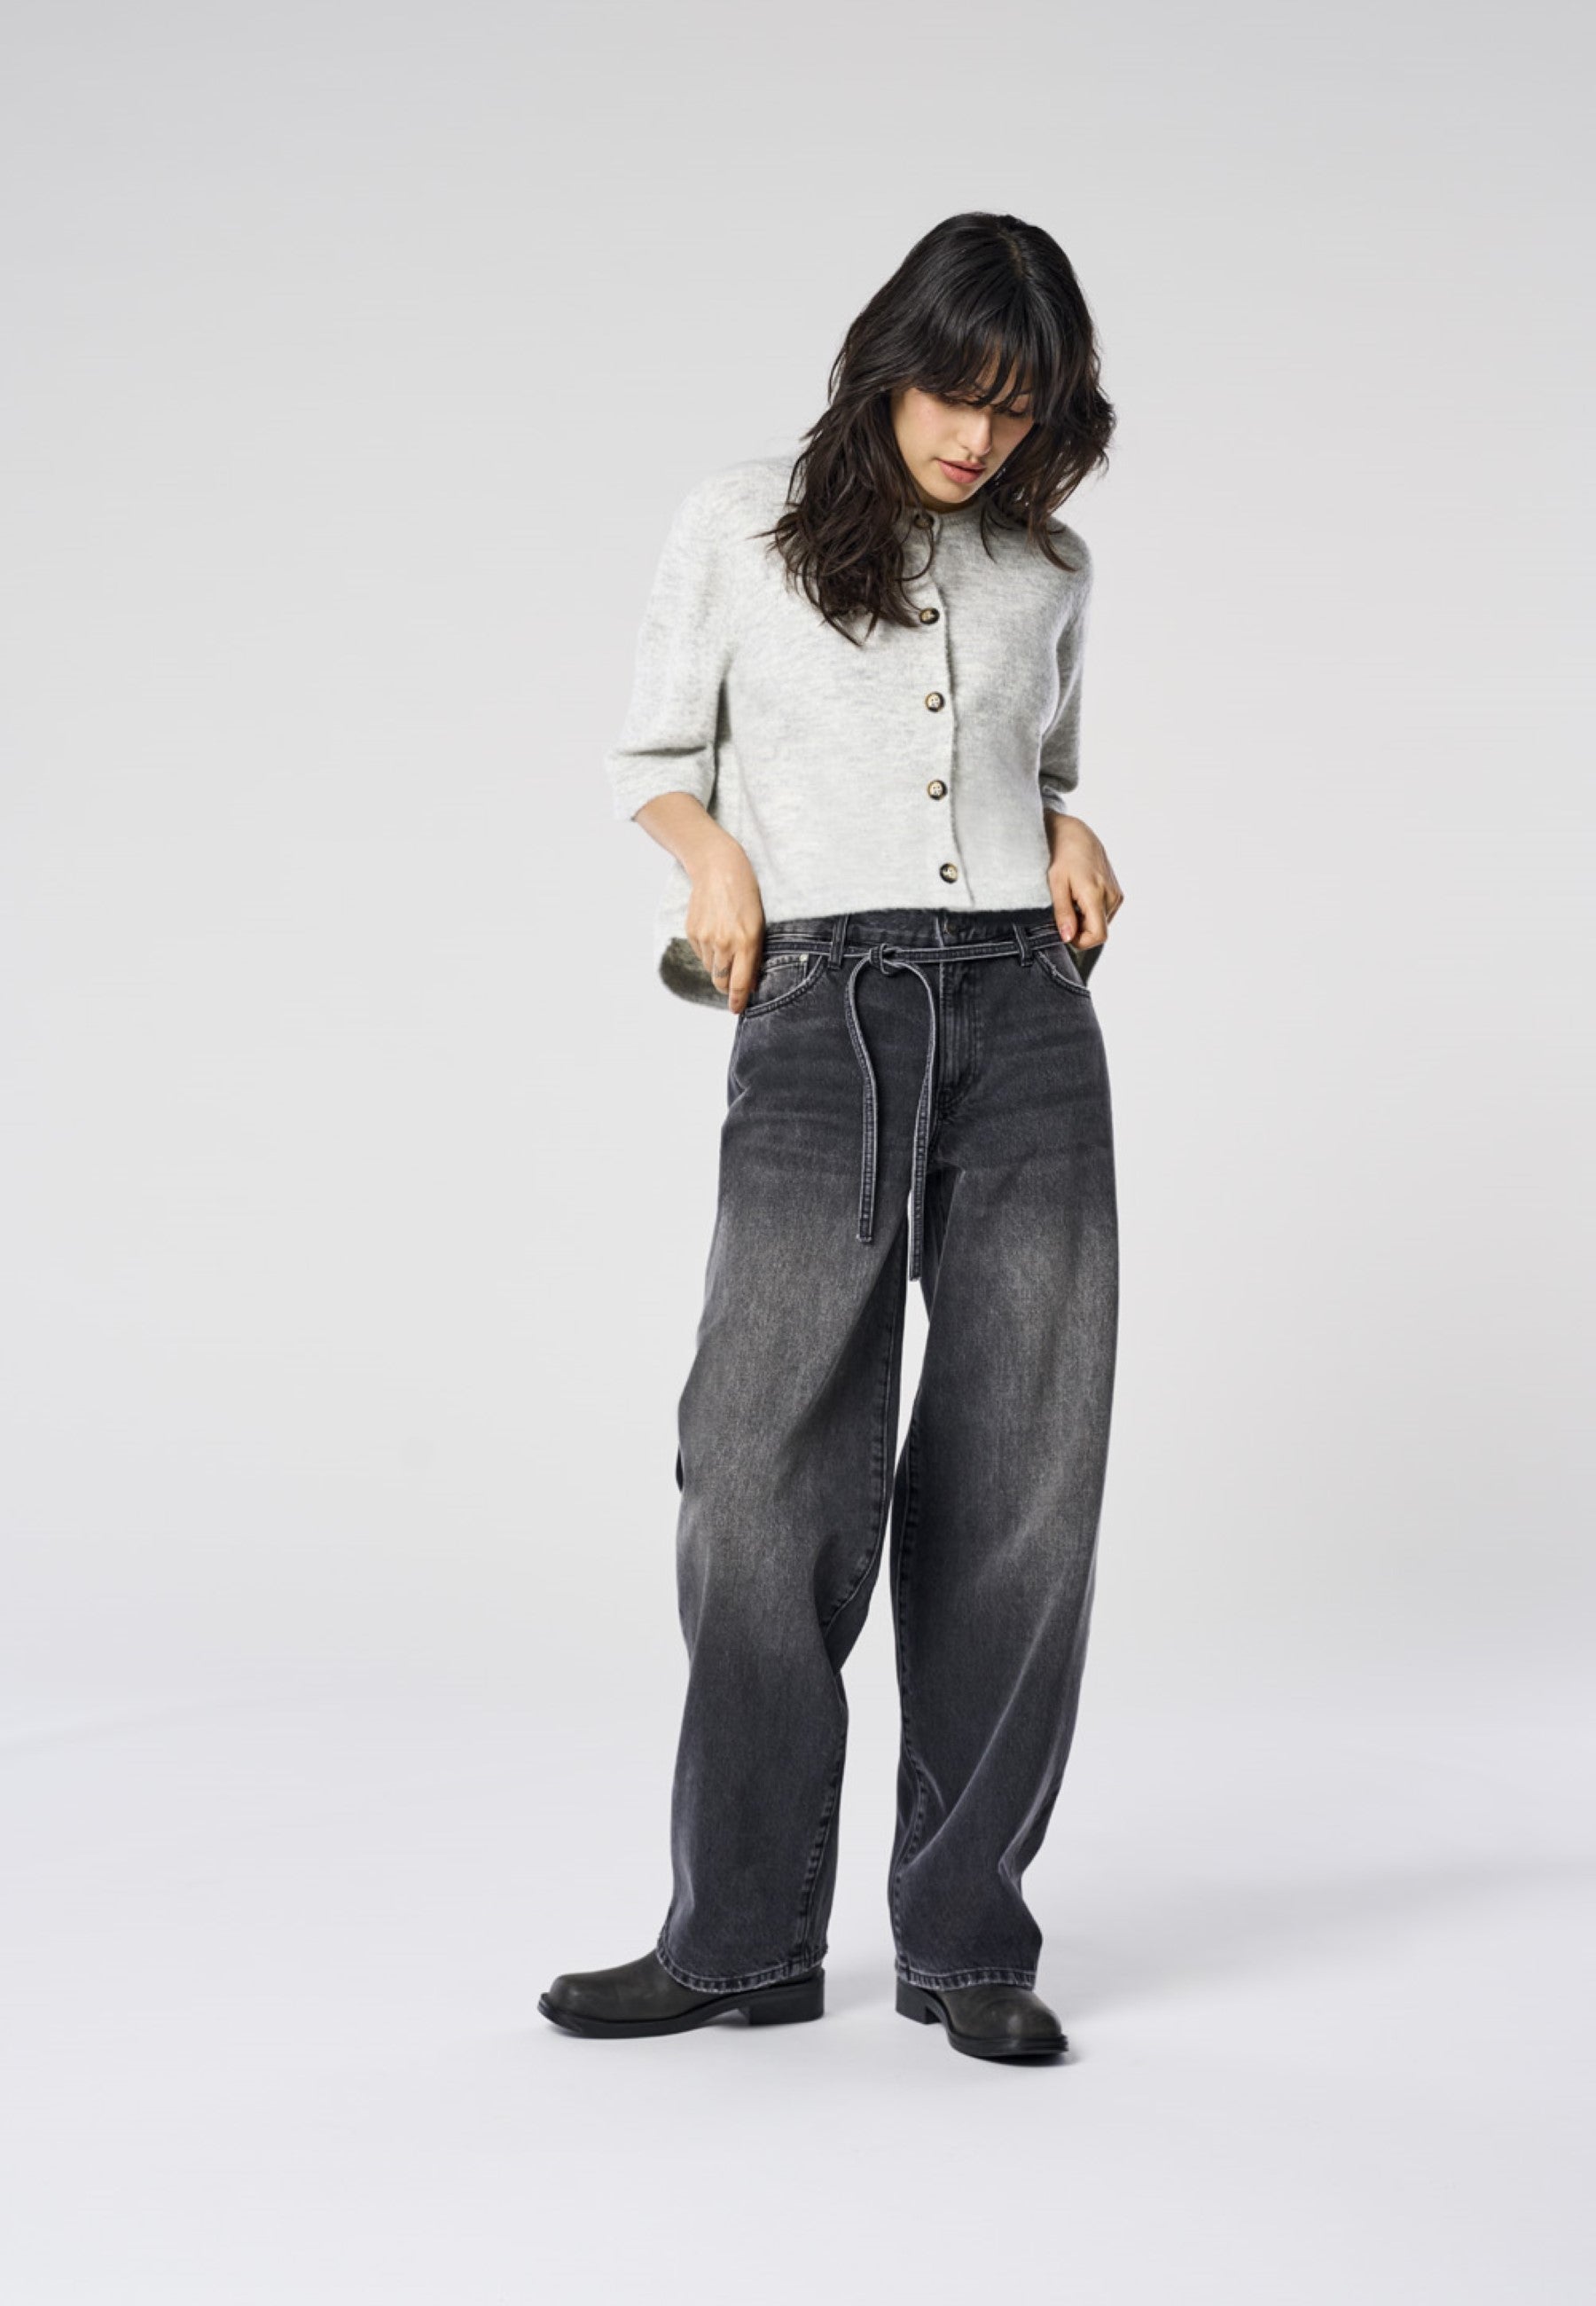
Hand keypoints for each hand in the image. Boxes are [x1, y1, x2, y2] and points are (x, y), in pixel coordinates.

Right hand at [683, 833, 766, 1013]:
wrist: (718, 867)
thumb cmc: (746, 895)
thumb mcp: (759, 924)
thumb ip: (754, 954)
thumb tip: (750, 981)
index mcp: (746, 942)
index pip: (739, 983)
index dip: (737, 1001)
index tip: (736, 1009)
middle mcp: (724, 943)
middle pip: (721, 981)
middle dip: (726, 987)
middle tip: (732, 984)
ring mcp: (705, 938)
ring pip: (710, 967)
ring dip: (718, 964)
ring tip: (725, 942)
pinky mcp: (691, 932)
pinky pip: (700, 953)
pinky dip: (708, 950)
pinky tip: (714, 931)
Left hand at [1045, 813, 1123, 950]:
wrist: (1076, 834)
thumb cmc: (1063, 855)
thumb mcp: (1056, 884)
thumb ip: (1062, 912)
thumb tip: (1068, 937)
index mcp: (1096, 895)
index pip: (1099, 935)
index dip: (1081, 942)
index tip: (1066, 932)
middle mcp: (1111, 896)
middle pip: (1099, 931)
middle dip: (1080, 929)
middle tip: (1064, 911)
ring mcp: (1116, 895)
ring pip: (1101, 923)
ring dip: (1085, 920)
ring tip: (1072, 900)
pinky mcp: (1117, 893)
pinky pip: (1105, 913)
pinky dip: (1091, 912)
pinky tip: (1080, 896)